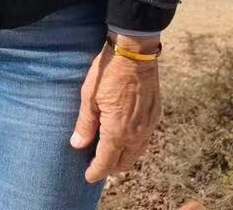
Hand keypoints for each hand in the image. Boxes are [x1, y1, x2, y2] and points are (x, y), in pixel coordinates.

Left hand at [70, 38, 160, 182]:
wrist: (135, 54)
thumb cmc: (108, 73)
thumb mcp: (89, 97)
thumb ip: (85, 124)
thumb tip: (78, 144)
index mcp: (118, 131)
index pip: (107, 161)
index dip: (97, 172)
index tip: (88, 177)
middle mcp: (136, 133)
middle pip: (125, 162)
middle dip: (110, 168)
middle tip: (96, 165)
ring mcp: (148, 126)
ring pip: (136, 153)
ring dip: (123, 157)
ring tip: (108, 153)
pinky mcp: (155, 116)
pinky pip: (144, 140)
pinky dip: (133, 145)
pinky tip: (123, 137)